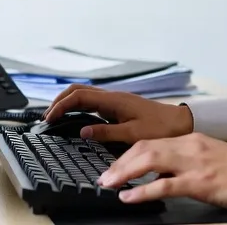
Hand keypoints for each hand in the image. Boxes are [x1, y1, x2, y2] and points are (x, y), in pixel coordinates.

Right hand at [42, 85, 193, 143]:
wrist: (179, 123)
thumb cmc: (159, 129)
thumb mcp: (132, 135)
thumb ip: (106, 132)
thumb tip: (82, 132)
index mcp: (113, 100)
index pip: (78, 96)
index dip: (60, 106)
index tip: (48, 119)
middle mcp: (112, 97)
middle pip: (78, 91)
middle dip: (59, 101)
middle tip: (47, 118)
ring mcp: (114, 100)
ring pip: (84, 94)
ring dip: (67, 102)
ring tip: (55, 118)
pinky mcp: (117, 106)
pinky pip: (92, 102)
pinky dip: (78, 107)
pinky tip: (74, 118)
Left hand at [98, 133, 226, 209]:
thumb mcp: (208, 156)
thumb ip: (184, 160)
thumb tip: (159, 174)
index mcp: (190, 140)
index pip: (150, 141)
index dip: (127, 154)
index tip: (114, 166)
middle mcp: (189, 146)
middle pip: (144, 147)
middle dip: (120, 162)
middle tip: (104, 177)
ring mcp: (194, 163)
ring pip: (149, 160)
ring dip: (124, 172)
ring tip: (109, 184)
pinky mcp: (200, 182)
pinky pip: (164, 185)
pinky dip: (142, 190)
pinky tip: (129, 197)